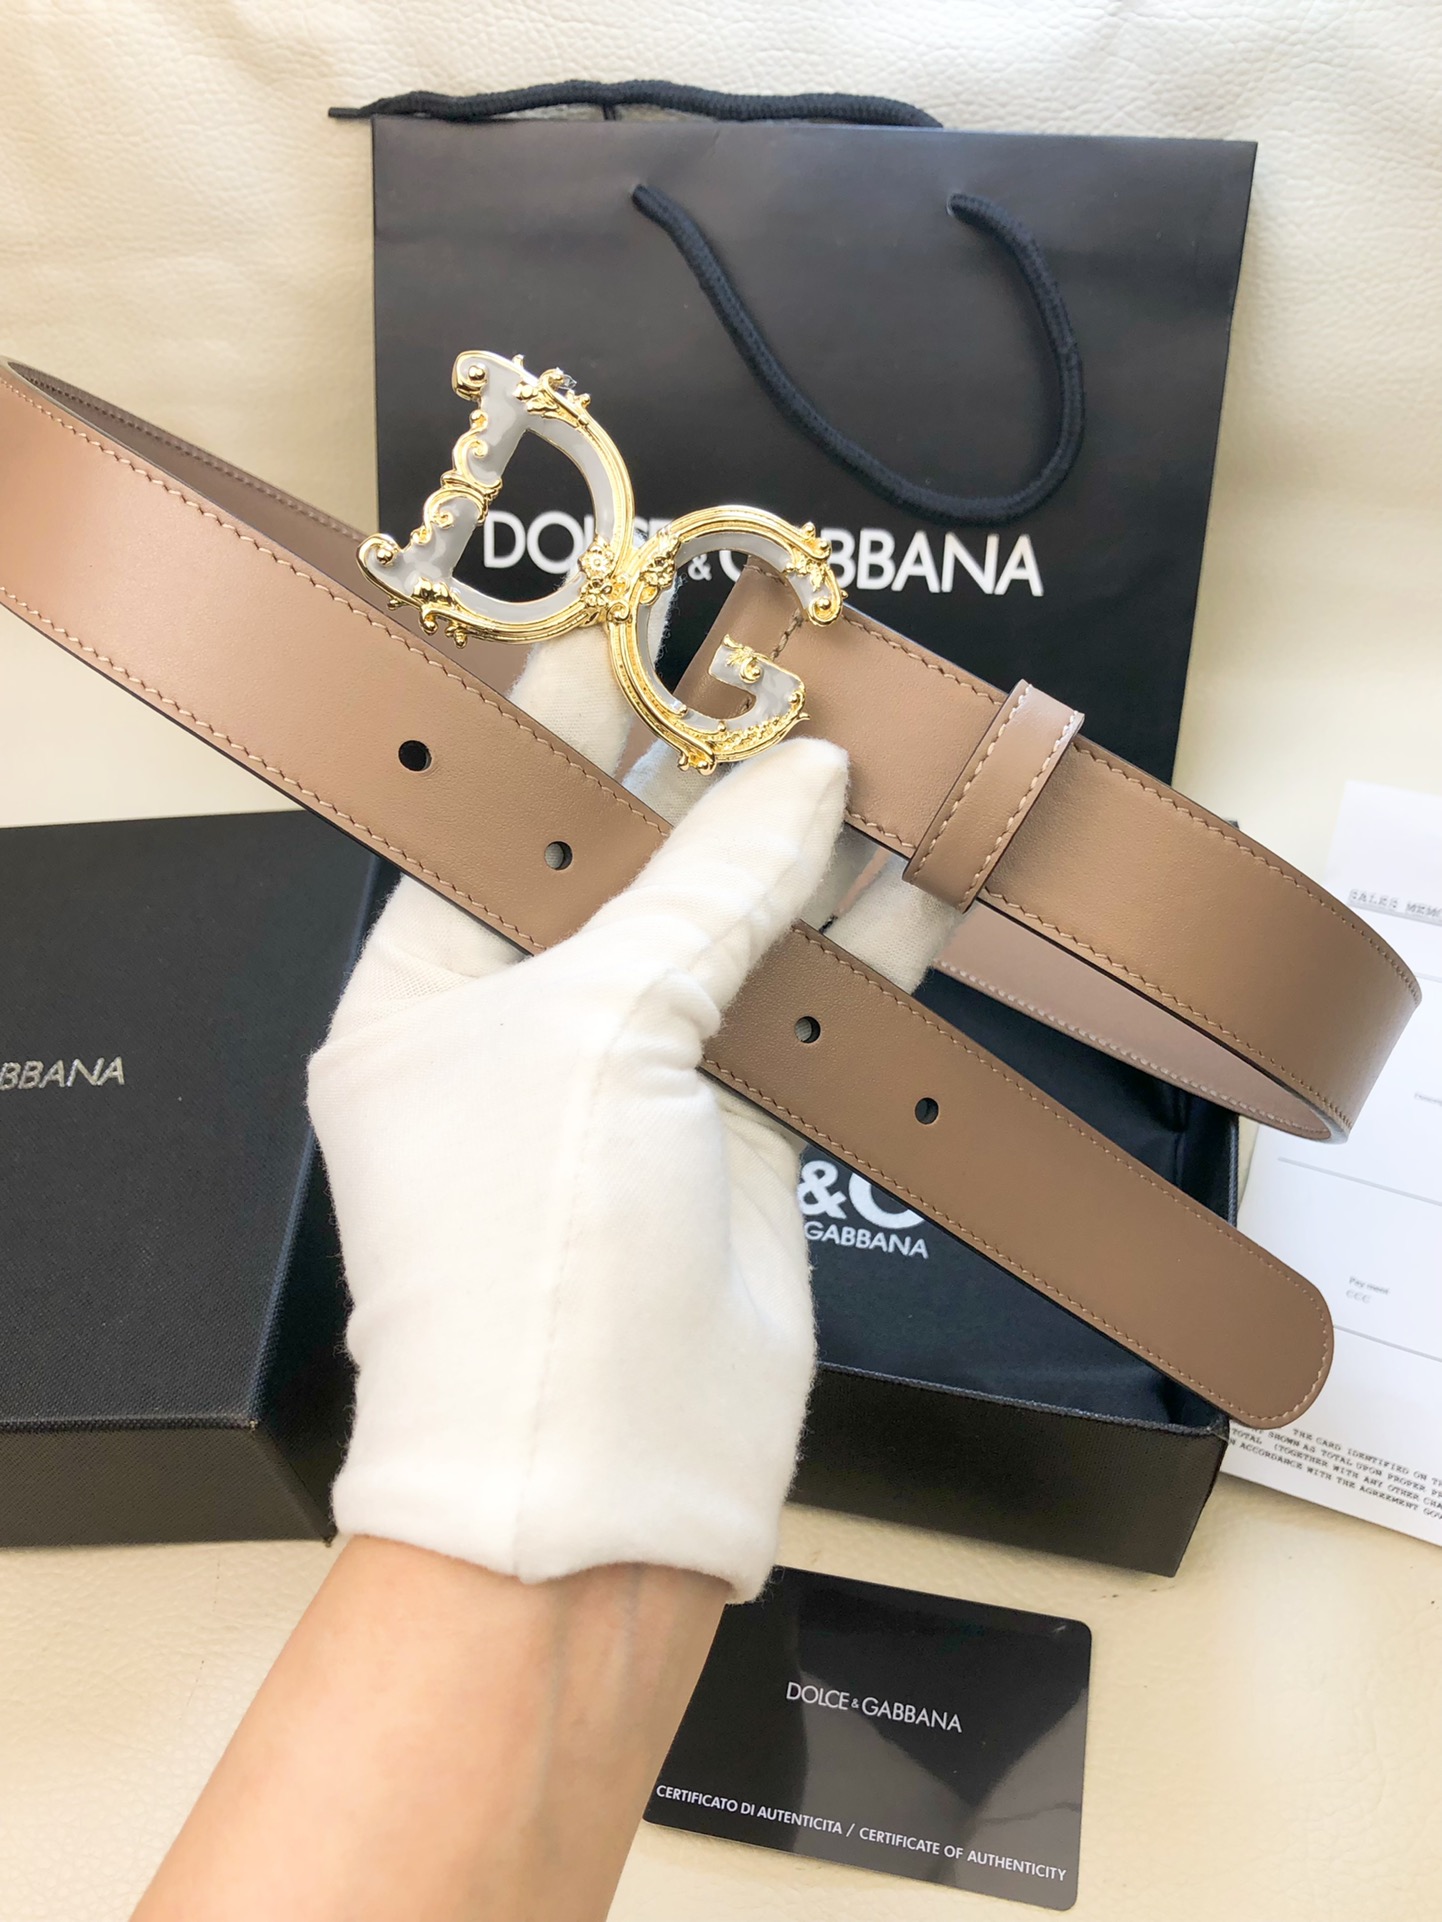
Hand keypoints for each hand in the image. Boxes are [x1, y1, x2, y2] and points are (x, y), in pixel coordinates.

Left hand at [309, 621, 959, 1599]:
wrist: (606, 1484)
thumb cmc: (529, 1257)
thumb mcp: (597, 1034)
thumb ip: (707, 894)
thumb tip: (807, 777)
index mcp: (428, 983)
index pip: (500, 815)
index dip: (573, 719)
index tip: (648, 626)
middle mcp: (529, 1018)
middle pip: (631, 859)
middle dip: (713, 770)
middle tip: (796, 670)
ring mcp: (643, 1074)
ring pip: (736, 925)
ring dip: (809, 847)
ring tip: (885, 740)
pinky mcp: (741, 1129)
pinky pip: (809, 1008)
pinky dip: (868, 944)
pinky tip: (929, 869)